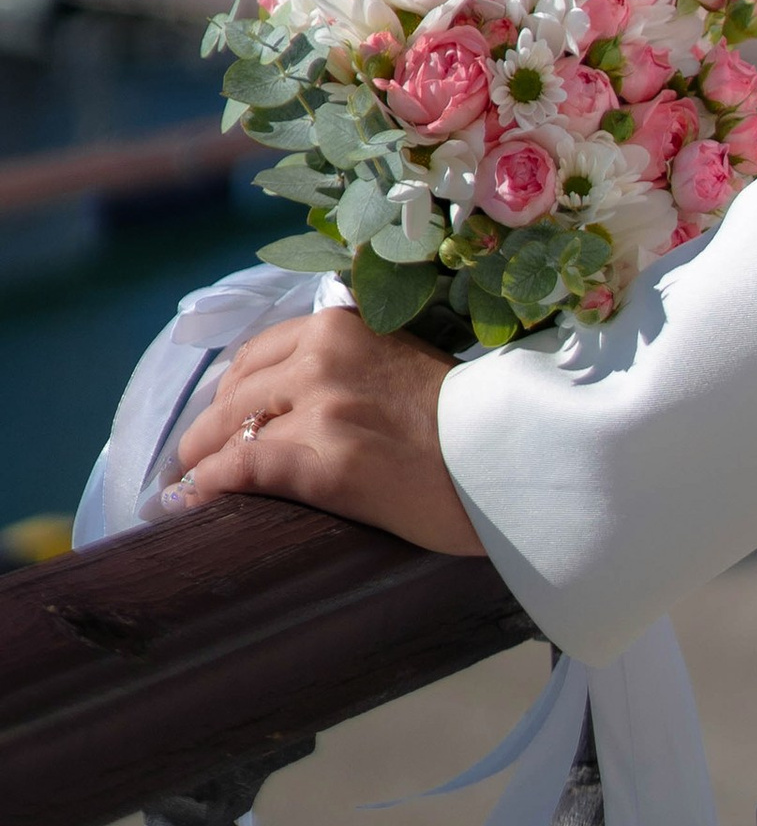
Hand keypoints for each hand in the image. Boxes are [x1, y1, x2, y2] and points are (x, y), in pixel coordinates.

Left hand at [172, 308, 485, 556]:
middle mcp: (324, 356)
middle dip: (206, 431)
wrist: (501, 456)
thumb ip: (345, 364)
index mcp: (343, 324)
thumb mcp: (396, 359)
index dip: (231, 392)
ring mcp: (323, 409)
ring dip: (199, 462)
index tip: (221, 419)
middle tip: (194, 461)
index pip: (257, 354)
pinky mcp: (325, 464)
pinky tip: (189, 501)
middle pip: (234, 394)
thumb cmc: (458, 416)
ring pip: (227, 432)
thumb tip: (285, 398)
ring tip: (185, 487)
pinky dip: (206, 485)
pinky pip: (241, 469)